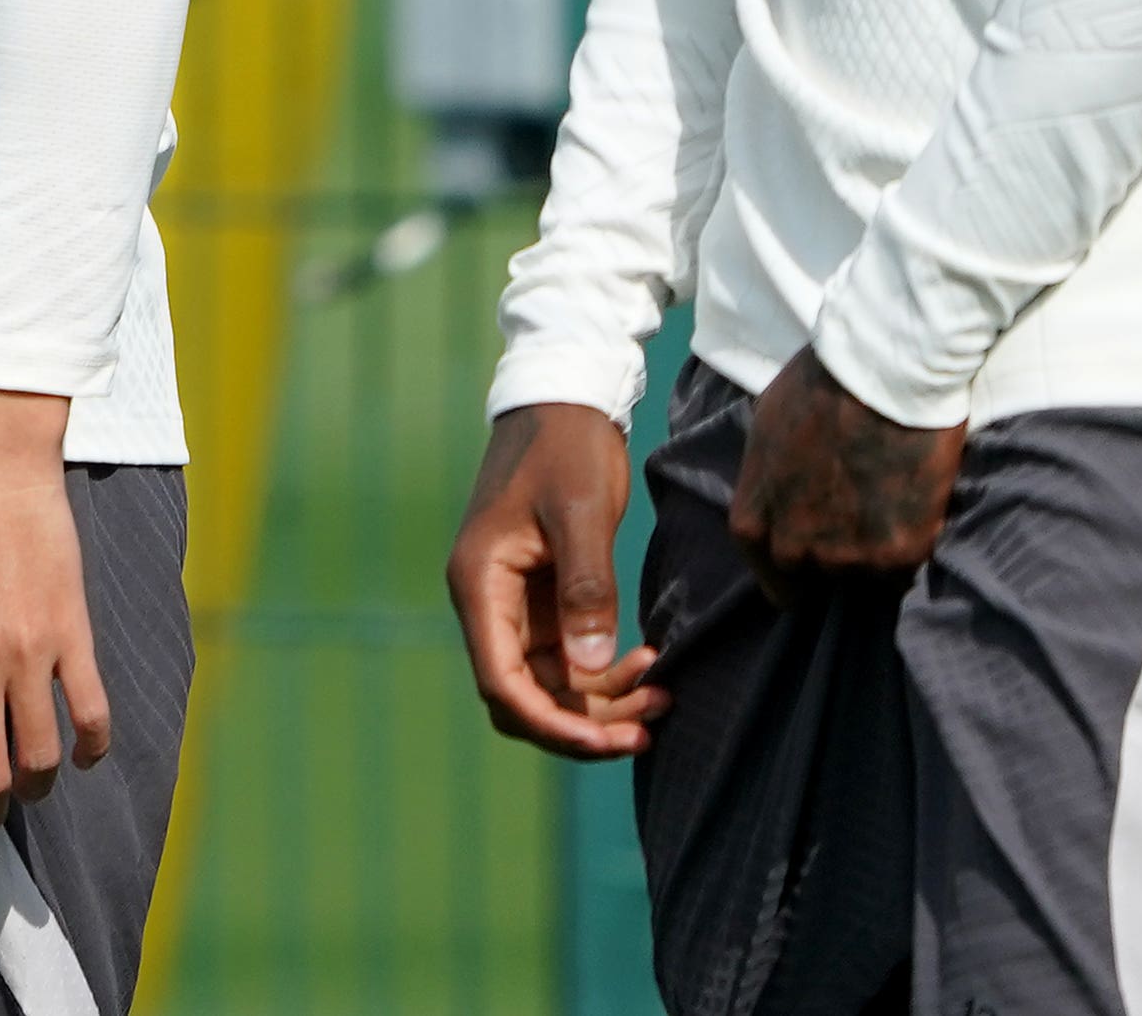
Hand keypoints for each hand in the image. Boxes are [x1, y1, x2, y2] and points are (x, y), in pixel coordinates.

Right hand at [446, 403, 663, 756]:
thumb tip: (590, 669)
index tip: (611, 740)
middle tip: (648, 729)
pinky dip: (603, 675)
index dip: (552, 724)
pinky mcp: (541, 598)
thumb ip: (586, 590)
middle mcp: (488, 602)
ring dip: (600, 704)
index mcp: (480, 583)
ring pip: (548, 685)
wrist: (564, 402)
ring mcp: (514, 603)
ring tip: (661, 697)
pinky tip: (646, 663)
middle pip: (523, 696)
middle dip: (582, 725)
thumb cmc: (566, 449)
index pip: (501, 683)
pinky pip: (566, 659)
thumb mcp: (581, 514)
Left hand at [730, 347, 966, 594]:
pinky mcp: (898, 553)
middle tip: (855, 523)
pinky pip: (902, 570)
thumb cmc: (819, 387)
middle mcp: (795, 545)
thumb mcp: (767, 429)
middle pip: (814, 572)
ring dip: (872, 551)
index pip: (764, 567)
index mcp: (754, 517)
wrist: (882, 376)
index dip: (784, 576)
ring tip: (887, 507)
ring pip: (862, 573)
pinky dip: (909, 547)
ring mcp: (848, 554)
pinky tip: (913, 513)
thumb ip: (771, 477)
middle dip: (831, 555)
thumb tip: (781, 489)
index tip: (800, 580)